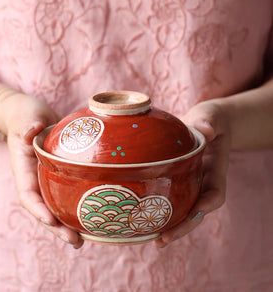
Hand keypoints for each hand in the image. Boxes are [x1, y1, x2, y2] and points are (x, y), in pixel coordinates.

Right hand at [0, 92, 83, 248]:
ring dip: (69, 224)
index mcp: (24, 168)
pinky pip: (68, 194)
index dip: (38, 210)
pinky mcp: (62, 175)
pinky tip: (92, 218)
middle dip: (57, 227)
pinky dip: (77, 208)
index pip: (28, 194)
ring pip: (57, 206)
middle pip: (44, 208)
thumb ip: (27, 124)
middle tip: (75, 242)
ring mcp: (49, 178)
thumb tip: (30, 131)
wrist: (36, 115)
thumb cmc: (27, 115)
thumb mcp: (26, 116)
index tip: (52, 221)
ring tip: (84, 240)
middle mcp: (36, 178)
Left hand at [155, 100, 230, 247]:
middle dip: (182, 227)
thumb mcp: (211, 117)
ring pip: (182, 211)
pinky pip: (170, 200)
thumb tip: (206, 129)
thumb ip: (210, 122)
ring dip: (169, 227)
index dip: (205, 206)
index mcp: (214, 170)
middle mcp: (202, 182)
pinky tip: (142, 220)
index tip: (193, 214)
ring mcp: (190, 184)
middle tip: (162, 240)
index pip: (215, 193)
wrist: (205, 124)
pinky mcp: (176, 182)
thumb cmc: (210, 120)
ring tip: (151, 239)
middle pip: (196, 211)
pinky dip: (159, 212)